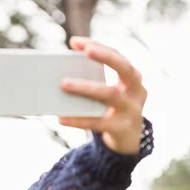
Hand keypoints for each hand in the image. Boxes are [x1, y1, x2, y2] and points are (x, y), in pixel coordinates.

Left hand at [58, 36, 147, 154]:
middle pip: (124, 68)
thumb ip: (93, 82)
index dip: (99, 47)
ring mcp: (131, 110)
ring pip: (109, 93)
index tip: (75, 42)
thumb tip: (59, 74)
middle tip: (85, 52)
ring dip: (86, 87)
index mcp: (133, 78)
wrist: (128, 140)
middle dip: (105, 57)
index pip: (117, 56)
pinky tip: (61, 118)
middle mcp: (137, 91)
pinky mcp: (120, 128)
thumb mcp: (108, 93)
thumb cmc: (111, 110)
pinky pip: (97, 122)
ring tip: (63, 84)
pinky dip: (78, 119)